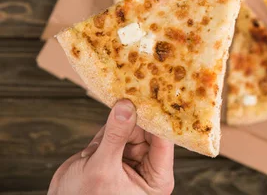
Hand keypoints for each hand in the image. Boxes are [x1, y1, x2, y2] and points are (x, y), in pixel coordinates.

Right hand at [48, 99, 174, 194]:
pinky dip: (102, 138)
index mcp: (158, 179)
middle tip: (119, 107)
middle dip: (129, 124)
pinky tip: (91, 153)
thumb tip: (126, 106)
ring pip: (131, 128)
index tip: (149, 96)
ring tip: (95, 151)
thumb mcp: (102, 168)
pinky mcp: (119, 152)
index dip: (157, 119)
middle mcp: (150, 168)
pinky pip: (117, 132)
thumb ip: (115, 136)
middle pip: (148, 131)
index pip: (165, 141)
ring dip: (111, 133)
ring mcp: (134, 159)